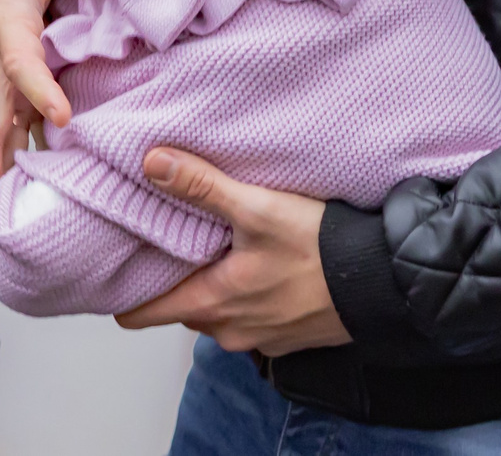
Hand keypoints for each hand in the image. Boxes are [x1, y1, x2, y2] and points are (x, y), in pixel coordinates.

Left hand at [115, 148, 352, 354]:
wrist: (384, 282)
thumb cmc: (321, 249)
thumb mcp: (257, 208)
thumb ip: (201, 185)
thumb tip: (151, 162)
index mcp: (213, 303)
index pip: (143, 315)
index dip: (124, 292)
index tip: (116, 267)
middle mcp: (231, 330)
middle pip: (181, 308)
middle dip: (173, 280)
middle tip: (170, 242)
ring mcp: (261, 338)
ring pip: (217, 313)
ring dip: (214, 286)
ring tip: (215, 248)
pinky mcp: (289, 336)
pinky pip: (250, 318)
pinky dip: (247, 296)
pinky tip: (259, 266)